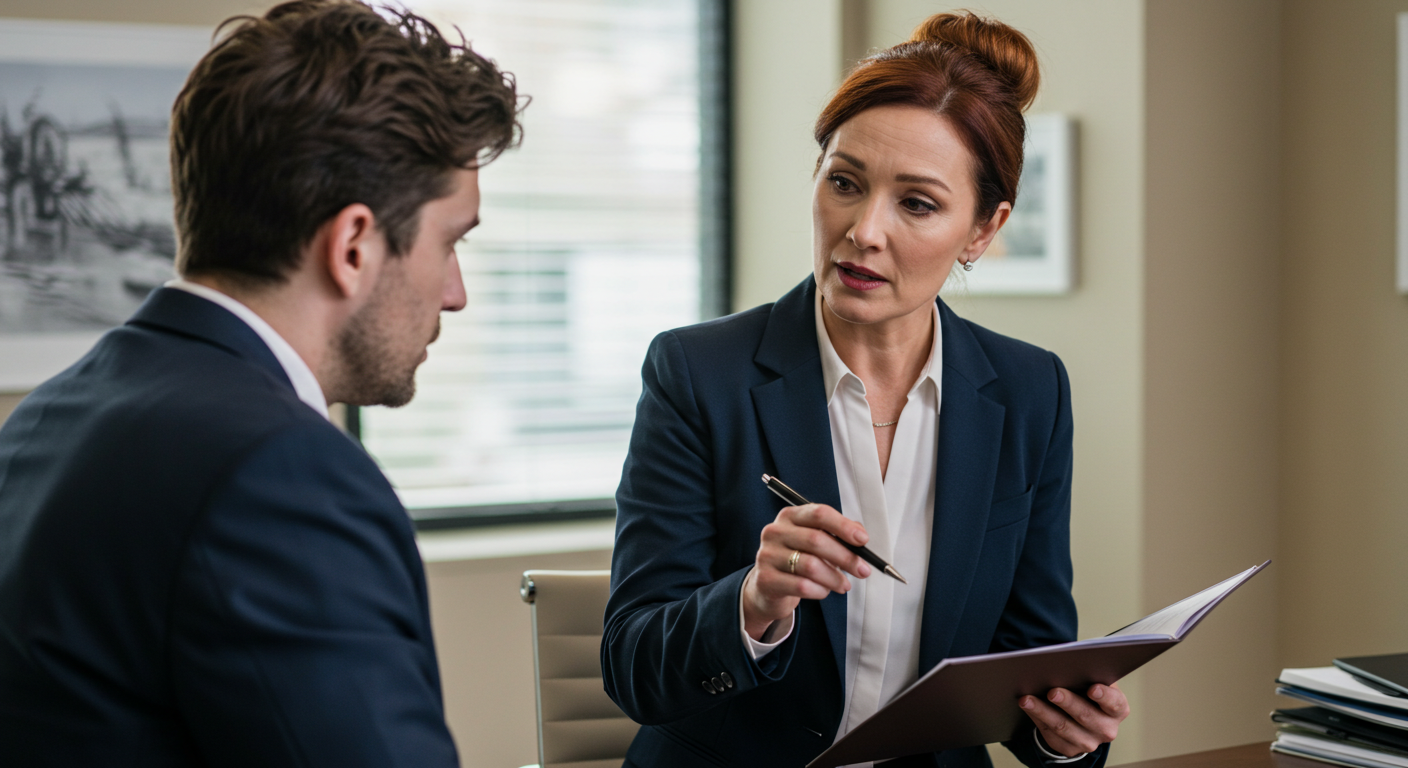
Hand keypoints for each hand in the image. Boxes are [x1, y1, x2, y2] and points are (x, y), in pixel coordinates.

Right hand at [741, 503, 871, 640]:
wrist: (767, 587)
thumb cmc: (796, 560)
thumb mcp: (813, 542)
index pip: (819, 514)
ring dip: (834, 578)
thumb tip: (860, 536)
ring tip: (844, 585)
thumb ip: (836, 535)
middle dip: (846, 557)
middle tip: (863, 570)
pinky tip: (824, 591)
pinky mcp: (766, 579)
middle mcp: (775, 532)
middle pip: (816, 540)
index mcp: (790, 517)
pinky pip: (802, 586)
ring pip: (811, 566)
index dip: (843, 526)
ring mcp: (767, 555)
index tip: (863, 539)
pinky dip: (820, 591)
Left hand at [1019, 682, 1128, 757]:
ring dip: (1043, 711)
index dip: (1104, 696)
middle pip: (1086, 716)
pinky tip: (1027, 707)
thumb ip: (1088, 674)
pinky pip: (1050, 735)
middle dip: (1068, 702)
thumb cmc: (1087, 690)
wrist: (1082, 715)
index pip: (1114, 703)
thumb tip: (1068, 665)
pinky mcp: (1069, 749)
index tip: (1092, 688)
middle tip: (1052, 691)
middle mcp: (1106, 729)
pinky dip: (1037, 718)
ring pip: (1063, 727)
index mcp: (1118, 709)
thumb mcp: (1094, 681)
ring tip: (1028, 699)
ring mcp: (1088, 742)